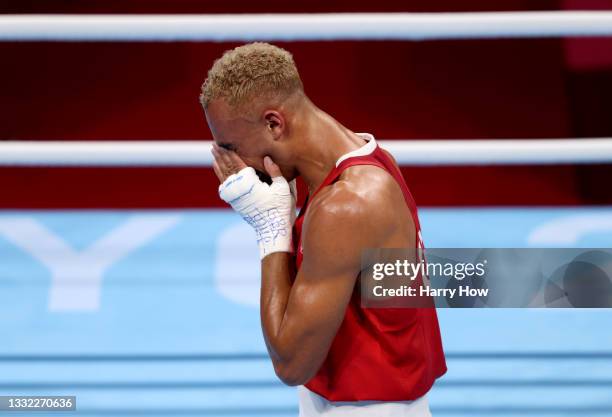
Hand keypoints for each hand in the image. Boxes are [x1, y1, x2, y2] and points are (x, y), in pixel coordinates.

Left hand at [211, 144, 296, 258]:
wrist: (272, 228)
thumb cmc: (280, 207)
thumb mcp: (283, 188)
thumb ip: (275, 171)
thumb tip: (266, 157)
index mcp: (250, 183)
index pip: (237, 163)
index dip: (230, 153)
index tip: (224, 143)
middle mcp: (240, 189)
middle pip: (227, 168)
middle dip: (221, 156)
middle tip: (214, 145)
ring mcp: (236, 197)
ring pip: (223, 176)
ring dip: (218, 164)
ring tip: (214, 154)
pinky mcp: (235, 202)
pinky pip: (224, 185)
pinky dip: (220, 175)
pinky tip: (218, 169)